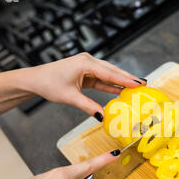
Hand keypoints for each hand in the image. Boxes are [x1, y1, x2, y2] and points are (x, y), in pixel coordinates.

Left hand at [22, 53, 144, 118]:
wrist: (35, 79)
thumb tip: (103, 116)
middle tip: (144, 84)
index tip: (139, 84)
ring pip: (108, 74)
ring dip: (121, 81)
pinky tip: (121, 90)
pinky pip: (102, 79)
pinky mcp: (85, 72)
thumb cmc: (49, 84)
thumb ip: (88, 106)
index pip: (109, 73)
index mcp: (84, 64)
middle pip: (112, 71)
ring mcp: (87, 66)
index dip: (125, 79)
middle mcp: (88, 61)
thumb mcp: (70, 97)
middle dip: (128, 78)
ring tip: (136, 87)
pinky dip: (111, 84)